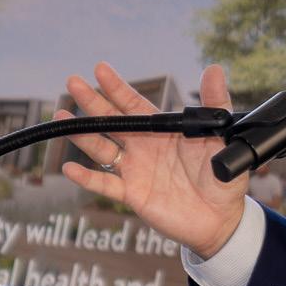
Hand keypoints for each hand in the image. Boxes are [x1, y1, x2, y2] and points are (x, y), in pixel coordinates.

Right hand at [58, 61, 247, 259]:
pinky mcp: (133, 195)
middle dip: (92, 102)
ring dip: (83, 135)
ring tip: (62, 117)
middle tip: (72, 81)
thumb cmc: (222, 176)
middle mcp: (144, 147)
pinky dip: (87, 178)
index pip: (135, 105)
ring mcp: (135, 171)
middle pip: (112, 121)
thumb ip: (215, 103)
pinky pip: (105, 185)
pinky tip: (69, 168)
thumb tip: (213, 68)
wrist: (222, 218)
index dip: (118, 88)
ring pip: (102, 149)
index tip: (99, 69)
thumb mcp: (221, 136)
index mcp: (163, 131)